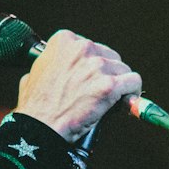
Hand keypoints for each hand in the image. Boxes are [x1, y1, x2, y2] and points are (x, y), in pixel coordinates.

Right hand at [15, 29, 142, 143]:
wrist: (40, 127)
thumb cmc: (35, 107)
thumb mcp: (34, 73)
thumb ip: (50, 64)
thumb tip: (58, 70)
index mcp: (64, 41)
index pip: (90, 47)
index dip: (91, 64)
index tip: (90, 77)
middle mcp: (82, 49)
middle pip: (109, 56)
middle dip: (107, 73)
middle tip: (99, 91)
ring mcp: (97, 66)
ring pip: (123, 70)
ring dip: (119, 84)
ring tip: (110, 100)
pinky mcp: (109, 85)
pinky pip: (133, 82)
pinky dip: (133, 92)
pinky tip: (127, 100)